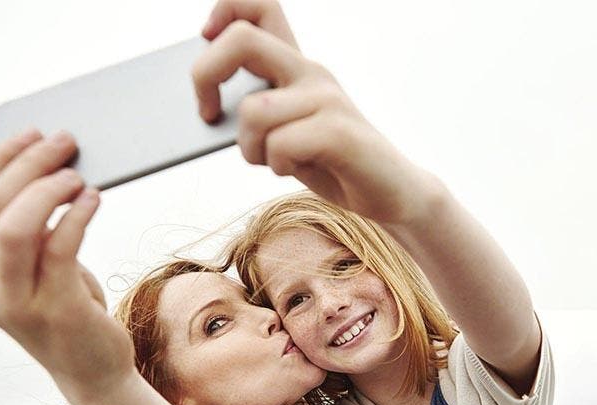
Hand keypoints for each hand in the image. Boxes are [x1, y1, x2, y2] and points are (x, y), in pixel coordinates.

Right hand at [0, 130, 134, 403]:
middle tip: (66, 142)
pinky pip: (59, 248)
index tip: (34, 133)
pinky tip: (94, 199)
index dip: (2, 156)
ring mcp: (13, 301)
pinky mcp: (53, 310)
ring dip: (49, 188)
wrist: (91, 368)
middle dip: (31, 162)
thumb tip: (50, 164)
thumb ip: (29, 224)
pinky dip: (77, 216)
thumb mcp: (37, 262)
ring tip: (78, 175)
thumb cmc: (66, 304)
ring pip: (15, 225)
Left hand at [193, 0, 437, 226]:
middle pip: (241, 40)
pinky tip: (294, 168)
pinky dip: (277, 164)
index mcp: (297, 65)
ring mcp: (327, 98)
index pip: (259, 6)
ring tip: (272, 160)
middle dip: (204, 75)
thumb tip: (208, 110)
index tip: (206, 41)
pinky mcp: (338, 131)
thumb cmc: (331, 164)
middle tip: (207, 113)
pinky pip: (280, 144)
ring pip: (254, 111)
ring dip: (249, 147)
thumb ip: (255, 112)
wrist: (391, 194)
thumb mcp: (284, 132)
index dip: (223, 12)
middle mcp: (311, 71)